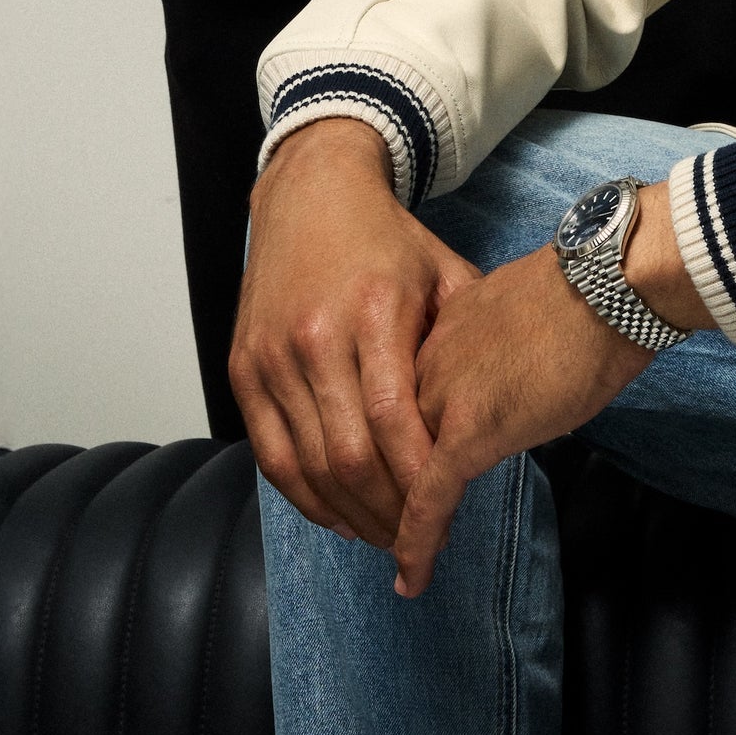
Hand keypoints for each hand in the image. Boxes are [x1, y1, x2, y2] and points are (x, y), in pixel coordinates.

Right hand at [230, 118, 477, 547]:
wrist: (311, 195)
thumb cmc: (387, 240)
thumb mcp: (444, 271)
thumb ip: (467, 338)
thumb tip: (491, 409)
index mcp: (373, 312)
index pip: (394, 418)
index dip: (418, 476)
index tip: (445, 509)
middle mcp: (315, 337)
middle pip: (348, 454)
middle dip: (386, 510)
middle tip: (415, 539)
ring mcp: (271, 356)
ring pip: (306, 464)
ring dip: (346, 513)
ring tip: (381, 535)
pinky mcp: (244, 368)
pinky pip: (270, 454)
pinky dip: (303, 495)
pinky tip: (336, 512)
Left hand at [393, 181, 709, 596]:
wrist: (609, 286)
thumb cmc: (591, 292)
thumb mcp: (524, 313)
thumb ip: (501, 347)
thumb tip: (513, 379)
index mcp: (440, 326)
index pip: (394, 391)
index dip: (387, 436)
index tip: (386, 466)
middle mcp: (427, 359)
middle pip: (380, 434)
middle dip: (375, 484)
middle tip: (372, 526)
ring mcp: (444, 395)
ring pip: (395, 470)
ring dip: (390, 519)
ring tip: (391, 556)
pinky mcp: (469, 431)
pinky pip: (429, 499)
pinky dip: (416, 543)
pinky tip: (413, 577)